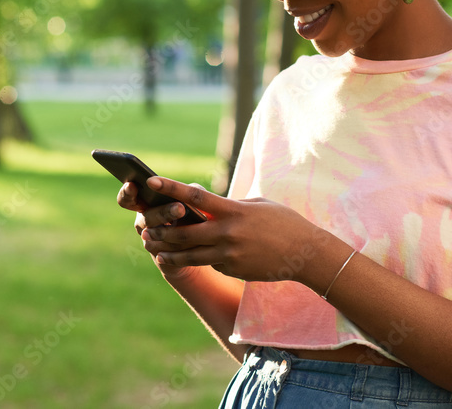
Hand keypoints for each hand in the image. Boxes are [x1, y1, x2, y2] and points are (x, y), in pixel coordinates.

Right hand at [116, 178, 203, 280]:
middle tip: (180, 208)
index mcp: (145, 204)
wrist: (198, 244)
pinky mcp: (160, 258)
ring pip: (157, 237)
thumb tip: (191, 190)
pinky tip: (196, 242)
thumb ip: (189, 191)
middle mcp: (143, 223)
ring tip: (192, 227)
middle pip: (147, 218)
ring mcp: (149, 242)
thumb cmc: (193, 213)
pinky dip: (183, 247)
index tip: (133, 185)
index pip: (127, 198)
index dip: (127, 192)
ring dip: (175, 232)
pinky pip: (168, 254)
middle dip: (164, 212)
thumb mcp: (192, 198)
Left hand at [138, 176, 335, 285]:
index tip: (152, 181)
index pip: (195, 198)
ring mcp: (230, 254)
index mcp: (234, 211)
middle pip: (185, 232)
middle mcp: (228, 233)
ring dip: (170, 252)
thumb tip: (210, 207)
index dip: (171, 188)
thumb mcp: (258, 204)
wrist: (305, 253)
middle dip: (163, 231)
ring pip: (190, 255)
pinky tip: (189, 258)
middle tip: (146, 229)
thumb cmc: (283, 222)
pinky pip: (210, 264)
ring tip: (156, 250)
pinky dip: (200, 259)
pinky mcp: (233, 269)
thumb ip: (231, 206)